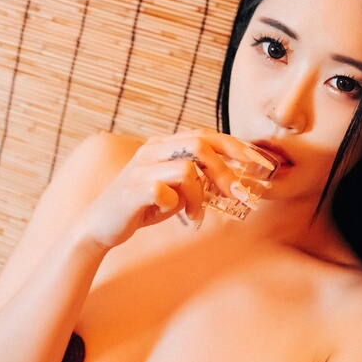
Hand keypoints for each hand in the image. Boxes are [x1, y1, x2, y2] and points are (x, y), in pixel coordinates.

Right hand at [80, 130, 275, 249]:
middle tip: (240, 196)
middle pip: (201, 146)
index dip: (237, 148)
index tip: (262, 165)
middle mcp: (152, 151)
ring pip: (188, 169)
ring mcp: (140, 169)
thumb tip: (236, 182)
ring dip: (201, 196)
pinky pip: (166, 192)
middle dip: (227, 172)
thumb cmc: (141, 207)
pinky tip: (178, 219)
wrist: (99, 226)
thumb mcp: (175, 190)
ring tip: (197, 216)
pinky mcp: (132, 190)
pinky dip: (178, 206)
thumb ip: (199, 180)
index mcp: (164, 145)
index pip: (207, 135)